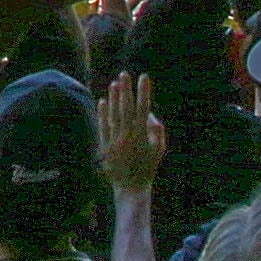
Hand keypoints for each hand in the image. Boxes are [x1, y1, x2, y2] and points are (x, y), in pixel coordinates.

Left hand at [98, 68, 163, 197]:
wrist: (131, 187)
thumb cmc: (148, 168)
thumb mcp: (159, 150)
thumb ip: (157, 131)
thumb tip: (150, 114)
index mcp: (142, 135)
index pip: (143, 108)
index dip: (144, 91)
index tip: (144, 77)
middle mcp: (127, 136)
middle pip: (126, 108)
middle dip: (125, 89)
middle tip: (124, 73)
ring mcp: (114, 140)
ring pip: (113, 115)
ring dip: (113, 98)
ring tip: (114, 83)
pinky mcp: (104, 146)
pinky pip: (102, 126)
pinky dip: (102, 113)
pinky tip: (102, 101)